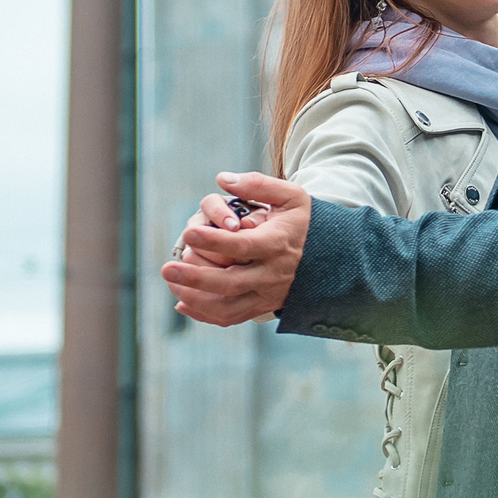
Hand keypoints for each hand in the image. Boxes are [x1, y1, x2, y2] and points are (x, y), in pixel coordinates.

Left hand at [161, 172, 311, 326]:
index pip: (243, 246)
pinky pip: (230, 318)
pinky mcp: (262, 307)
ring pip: (227, 307)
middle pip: (230, 282)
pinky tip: (182, 302)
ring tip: (172, 283)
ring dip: (196, 299)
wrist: (331, 257)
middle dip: (195, 277)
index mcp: (278, 244)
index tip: (189, 233)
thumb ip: (258, 184)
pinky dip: (204, 314)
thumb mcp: (291, 197)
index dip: (214, 241)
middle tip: (166, 267)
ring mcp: (267, 295)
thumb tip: (222, 179)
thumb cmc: (304, 222)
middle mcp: (272, 274)